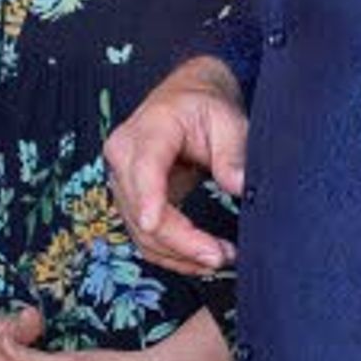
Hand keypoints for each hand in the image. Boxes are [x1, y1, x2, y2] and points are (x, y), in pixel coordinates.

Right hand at [105, 58, 246, 275]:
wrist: (185, 101)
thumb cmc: (204, 107)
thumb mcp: (227, 119)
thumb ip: (232, 152)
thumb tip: (238, 185)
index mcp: (147, 131)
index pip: (144, 169)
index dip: (148, 199)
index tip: (153, 225)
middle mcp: (124, 157)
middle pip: (142, 211)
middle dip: (181, 242)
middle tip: (221, 256)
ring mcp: (122, 182)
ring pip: (141, 233)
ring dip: (179, 255)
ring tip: (219, 258)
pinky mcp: (130, 202)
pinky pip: (144, 237)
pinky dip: (172, 254)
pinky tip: (200, 259)